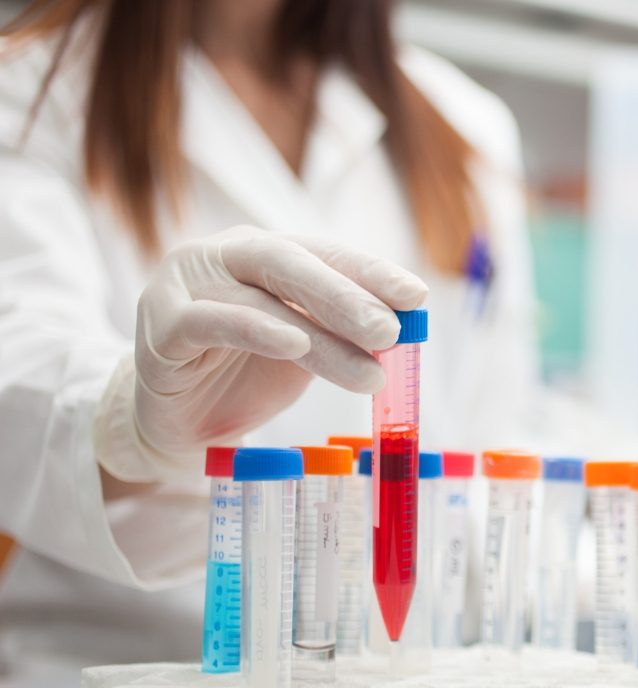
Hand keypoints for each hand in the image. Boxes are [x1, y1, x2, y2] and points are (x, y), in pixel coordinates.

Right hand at [94, 226, 426, 482]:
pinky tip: (293, 343)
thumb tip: (402, 326)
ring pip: (262, 299)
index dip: (371, 273)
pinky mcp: (160, 324)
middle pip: (293, 263)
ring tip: (370, 366)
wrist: (179, 423)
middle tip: (393, 331)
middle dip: (349, 297)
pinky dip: (255, 329)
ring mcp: (187, 284)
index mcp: (265, 253)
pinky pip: (209, 321)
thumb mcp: (307, 350)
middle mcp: (224, 256)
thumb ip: (342, 331)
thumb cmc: (245, 375)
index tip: (416, 297)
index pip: (325, 253)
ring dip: (322, 336)